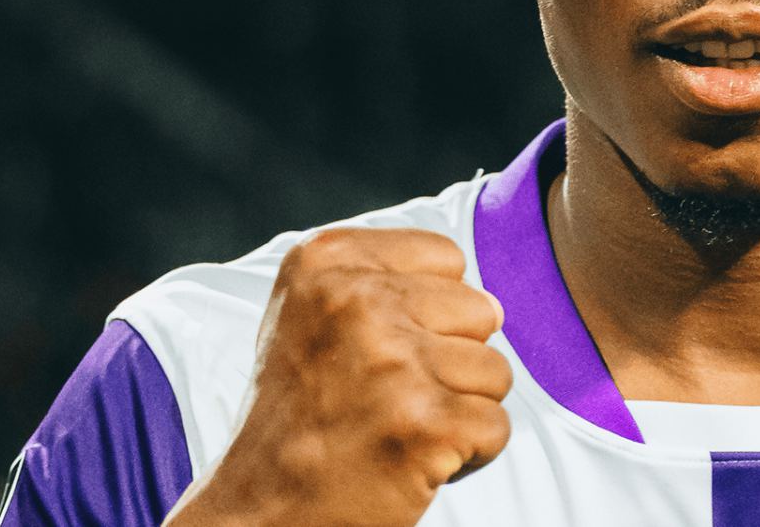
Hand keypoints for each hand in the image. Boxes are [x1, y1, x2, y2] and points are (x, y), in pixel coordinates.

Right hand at [165, 228, 511, 526]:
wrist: (262, 512)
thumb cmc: (304, 413)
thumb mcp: (316, 313)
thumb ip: (388, 279)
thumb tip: (494, 302)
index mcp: (326, 260)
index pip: (447, 258)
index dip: (429, 313)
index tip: (375, 352)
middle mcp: (355, 300)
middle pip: (480, 311)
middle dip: (450, 360)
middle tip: (387, 398)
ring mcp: (391, 363)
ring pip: (494, 370)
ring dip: (459, 409)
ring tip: (397, 428)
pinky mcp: (424, 425)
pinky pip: (497, 426)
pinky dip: (469, 455)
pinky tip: (413, 461)